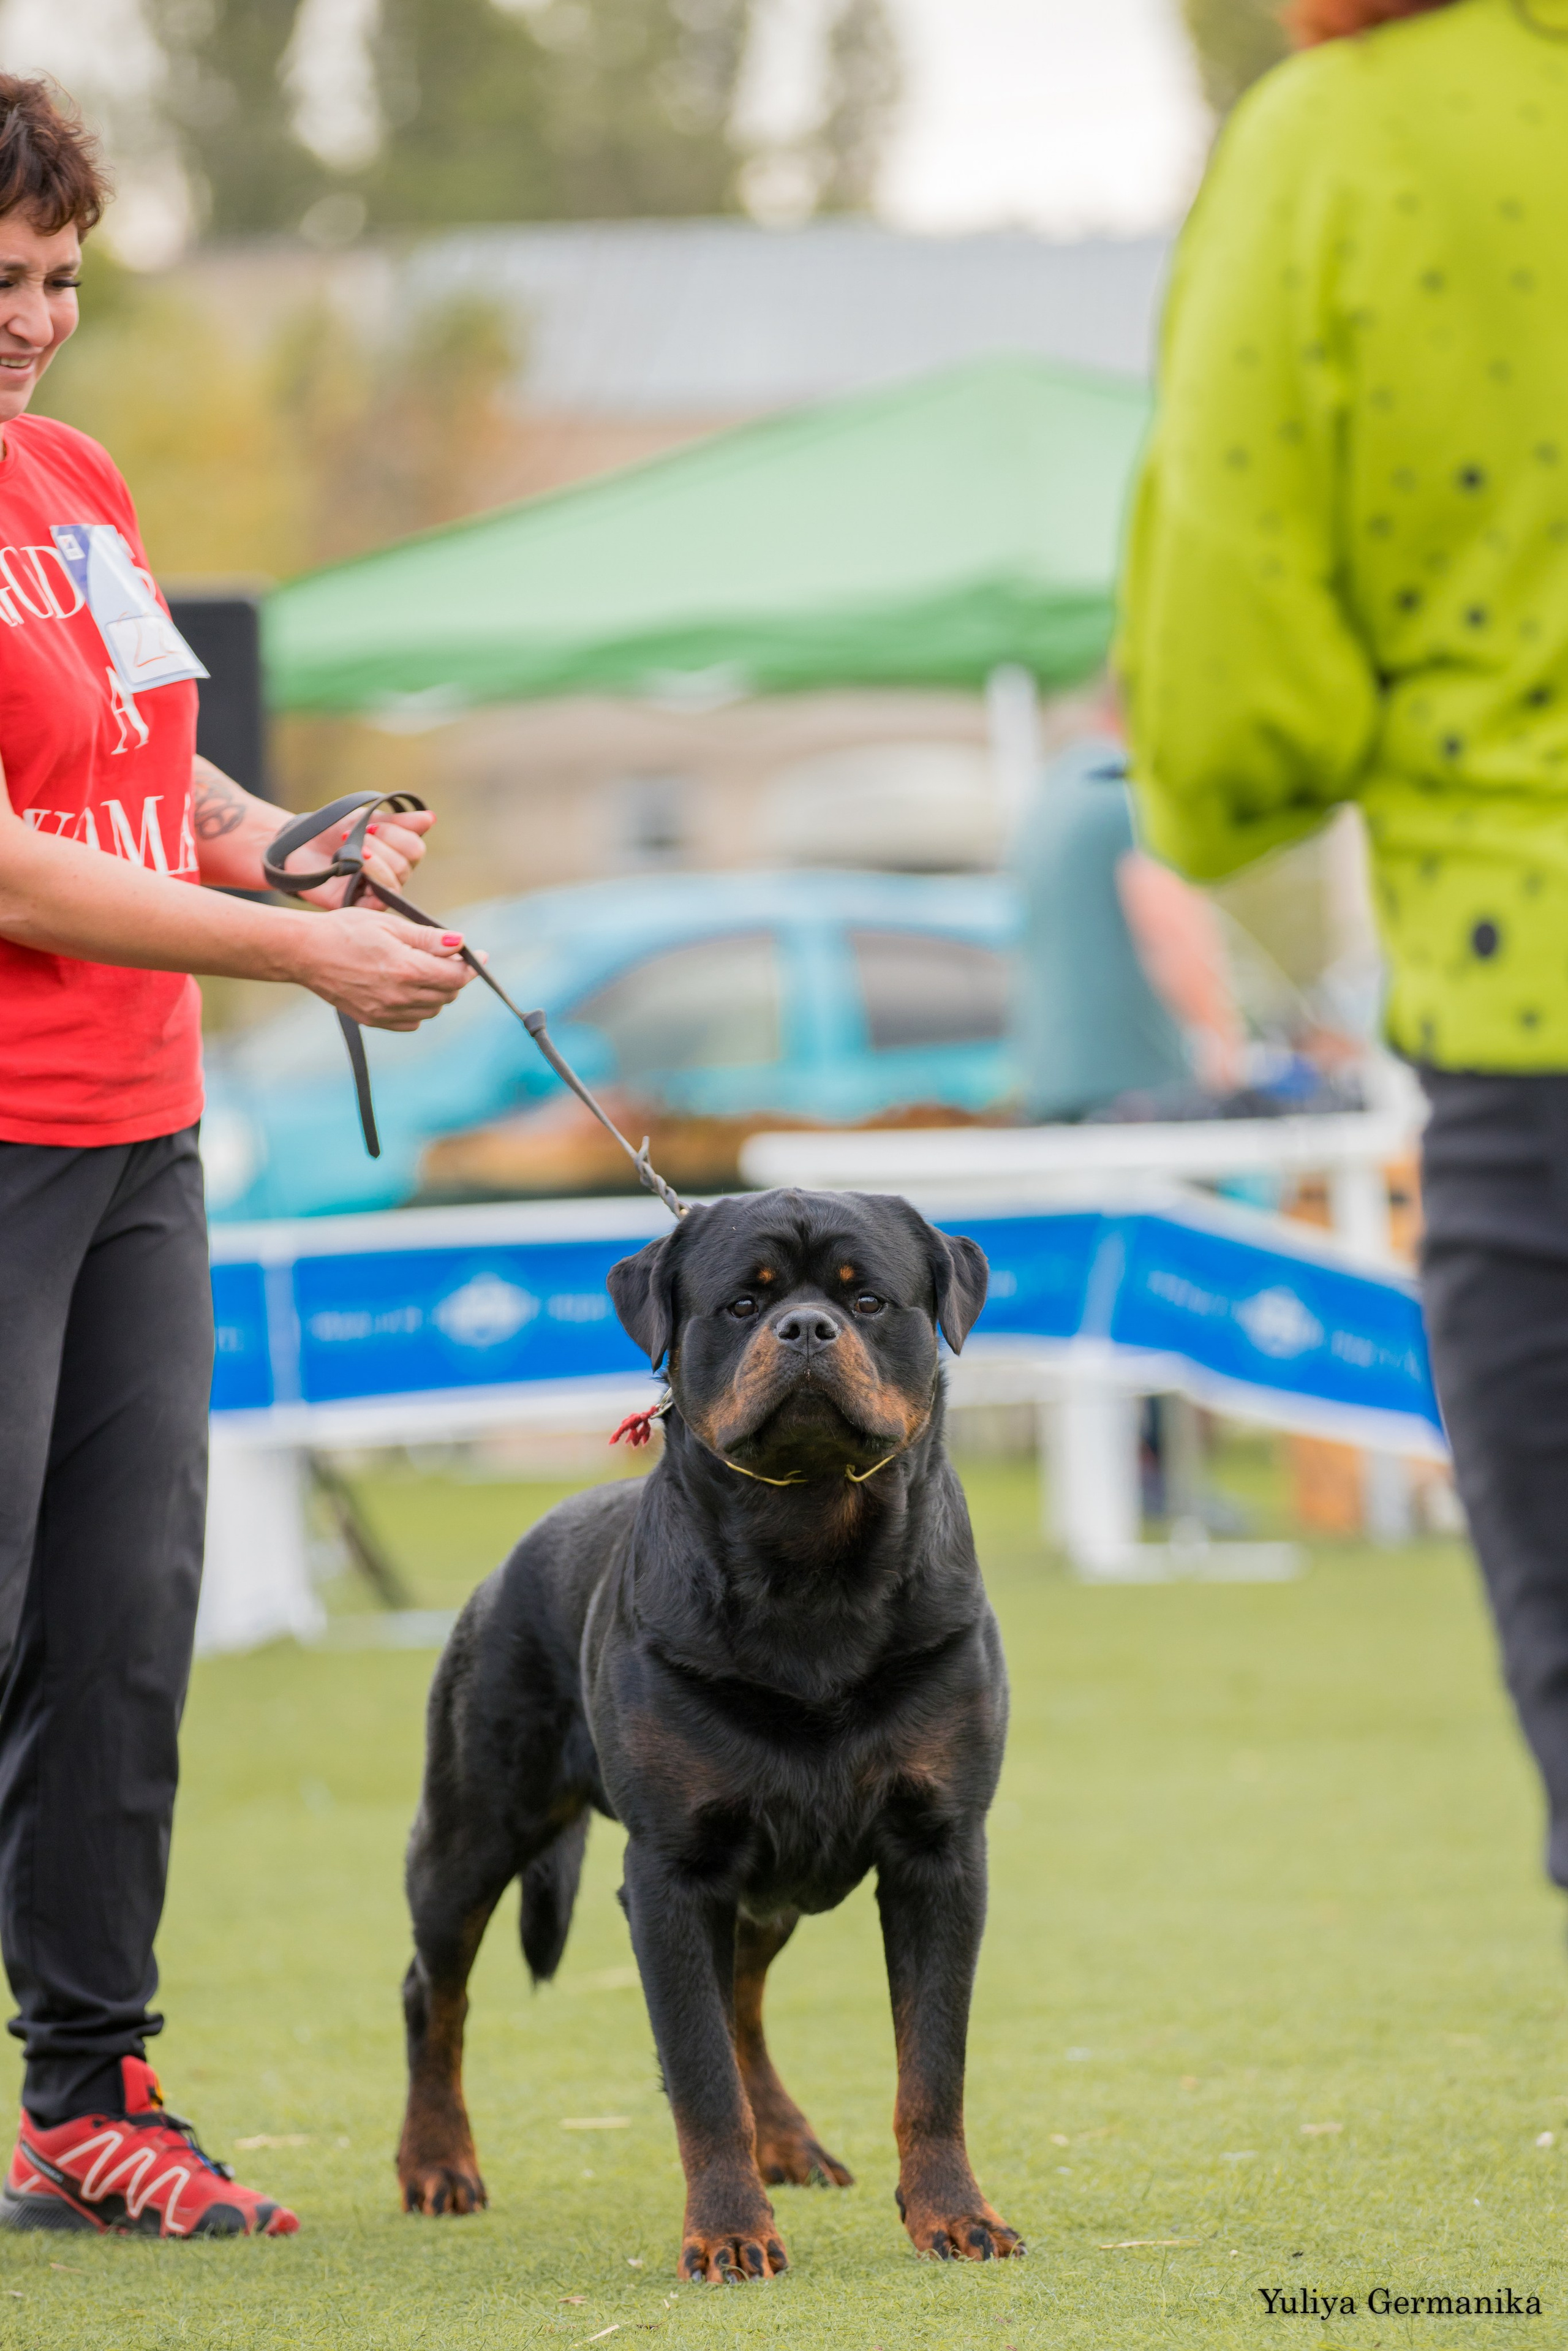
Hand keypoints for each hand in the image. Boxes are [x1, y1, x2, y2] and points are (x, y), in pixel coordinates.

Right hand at [289, 906, 473, 1029]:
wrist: (304, 952)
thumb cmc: (345, 930)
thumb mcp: (390, 925)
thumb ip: (428, 938)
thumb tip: (460, 943)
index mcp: (407, 969)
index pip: (456, 977)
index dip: (471, 967)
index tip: (478, 956)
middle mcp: (399, 996)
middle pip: (448, 995)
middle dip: (454, 977)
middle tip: (449, 959)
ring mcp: (385, 1012)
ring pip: (432, 1010)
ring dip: (438, 993)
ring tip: (426, 971)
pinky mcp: (373, 1020)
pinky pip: (411, 1022)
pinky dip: (419, 1008)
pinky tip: (409, 989)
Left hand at [294, 807, 435, 909]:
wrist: (300, 844)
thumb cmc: (333, 831)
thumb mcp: (367, 818)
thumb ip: (398, 821)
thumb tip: (430, 818)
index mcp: (399, 854)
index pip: (415, 848)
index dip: (396, 834)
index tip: (371, 824)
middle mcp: (394, 876)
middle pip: (405, 864)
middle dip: (380, 845)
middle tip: (354, 835)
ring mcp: (379, 893)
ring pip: (395, 881)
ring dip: (372, 860)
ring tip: (348, 849)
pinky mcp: (362, 906)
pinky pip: (380, 900)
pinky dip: (368, 879)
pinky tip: (351, 867)